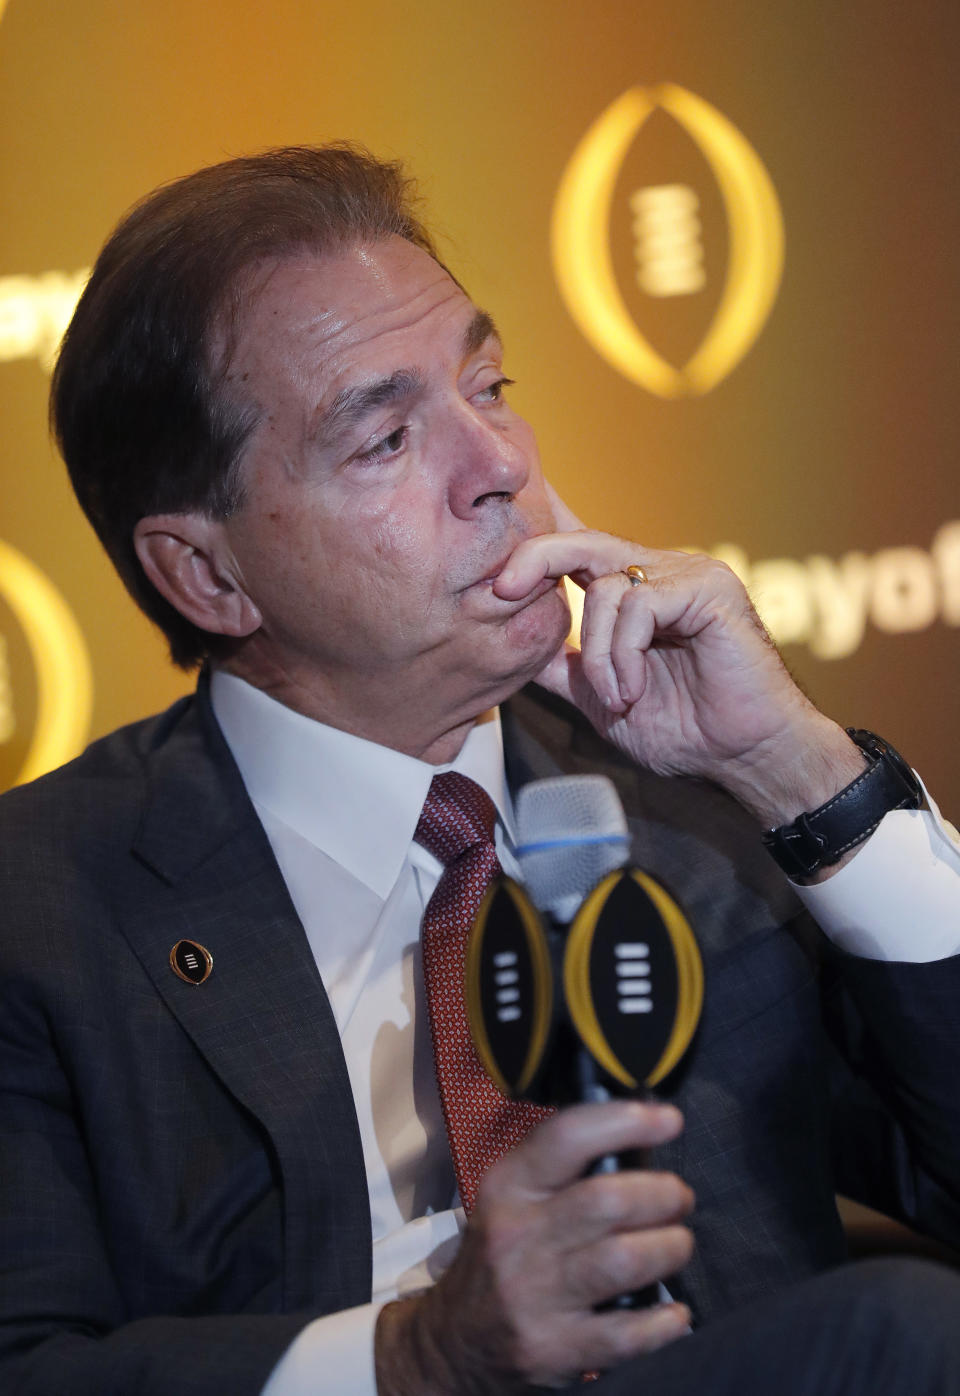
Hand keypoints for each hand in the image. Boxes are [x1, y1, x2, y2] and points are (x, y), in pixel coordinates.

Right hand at [375, 1101, 692, 1393]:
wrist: (455, 1341)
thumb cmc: (503, 1255)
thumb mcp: (514, 1199)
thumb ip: (565, 1167)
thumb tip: (642, 1136)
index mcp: (508, 1187)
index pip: (567, 1137)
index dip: (625, 1122)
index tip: (668, 1119)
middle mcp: (517, 1236)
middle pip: (608, 1200)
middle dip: (663, 1194)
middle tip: (679, 1199)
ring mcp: (533, 1296)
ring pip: (623, 1260)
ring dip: (670, 1248)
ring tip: (678, 1244)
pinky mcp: (553, 1349)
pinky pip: (626, 1334)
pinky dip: (663, 1321)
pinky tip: (674, 1312)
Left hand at [494, 493, 863, 830]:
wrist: (743, 756)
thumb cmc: (685, 730)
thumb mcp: (600, 698)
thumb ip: (561, 669)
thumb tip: (510, 650)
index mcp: (635, 592)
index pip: (580, 546)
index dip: (538, 538)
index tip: (496, 558)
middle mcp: (660, 572)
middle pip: (582, 541)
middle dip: (534, 558)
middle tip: (502, 590)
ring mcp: (687, 575)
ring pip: (608, 586)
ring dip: (598, 652)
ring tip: (618, 695)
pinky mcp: (707, 590)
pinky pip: (640, 605)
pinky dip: (624, 653)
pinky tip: (635, 688)